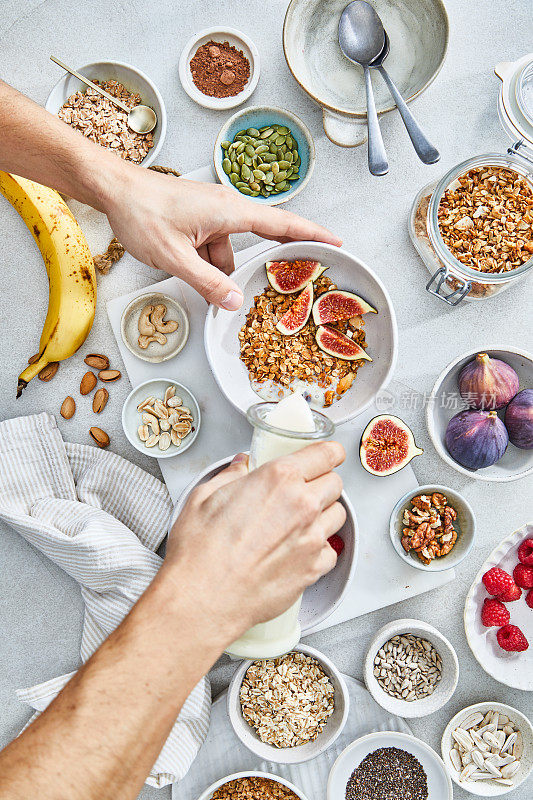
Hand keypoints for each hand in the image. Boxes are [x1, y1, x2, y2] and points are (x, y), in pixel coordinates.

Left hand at [102, 168, 340, 309]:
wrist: (112, 189)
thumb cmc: (141, 213)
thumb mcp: (174, 257)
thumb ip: (207, 282)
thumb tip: (236, 303)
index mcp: (228, 211)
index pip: (281, 223)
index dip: (311, 233)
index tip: (336, 241)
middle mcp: (225, 208)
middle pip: (261, 238)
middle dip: (271, 261)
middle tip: (292, 281)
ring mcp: (211, 214)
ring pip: (230, 251)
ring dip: (223, 272)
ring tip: (210, 293)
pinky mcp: (198, 220)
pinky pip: (214, 247)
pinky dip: (208, 264)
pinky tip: (195, 278)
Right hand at [163, 442, 345, 641]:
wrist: (203, 598)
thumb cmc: (201, 551)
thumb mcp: (204, 497)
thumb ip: (230, 474)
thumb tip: (241, 465)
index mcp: (278, 478)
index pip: (325, 453)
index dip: (328, 453)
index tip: (327, 456)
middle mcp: (302, 504)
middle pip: (335, 483)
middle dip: (322, 483)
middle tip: (303, 491)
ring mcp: (312, 537)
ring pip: (338, 514)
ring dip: (324, 514)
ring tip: (299, 522)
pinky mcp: (314, 567)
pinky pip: (331, 550)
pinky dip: (320, 549)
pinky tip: (297, 550)